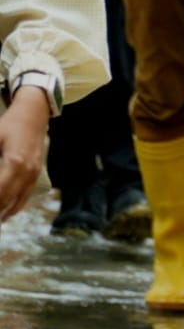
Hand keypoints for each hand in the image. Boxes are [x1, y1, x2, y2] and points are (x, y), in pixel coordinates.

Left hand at [0, 87, 50, 221]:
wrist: (35, 113)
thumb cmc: (10, 124)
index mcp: (14, 163)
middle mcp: (27, 172)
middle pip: (5, 202)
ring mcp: (34, 174)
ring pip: (16, 203)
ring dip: (1, 214)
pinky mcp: (36, 174)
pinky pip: (25, 197)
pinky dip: (13, 208)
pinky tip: (3, 215)